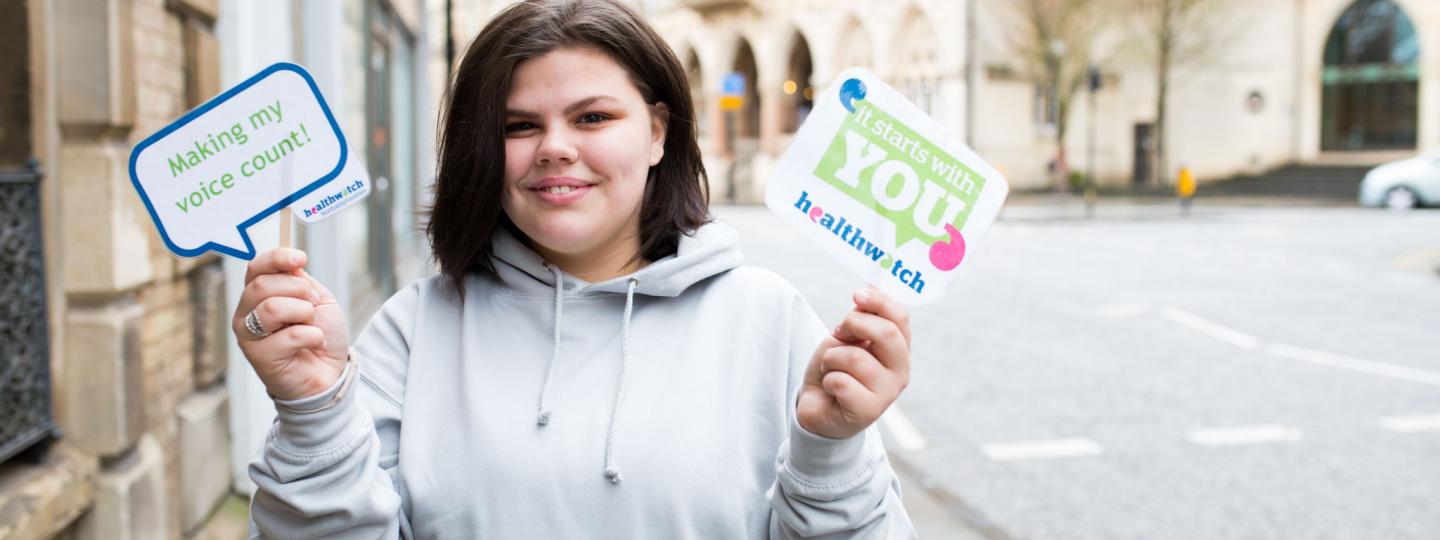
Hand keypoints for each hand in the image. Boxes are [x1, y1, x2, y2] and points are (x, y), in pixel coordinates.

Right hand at [231, 248, 349, 400]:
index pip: (256, 267)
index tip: (302, 258)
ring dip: (304, 313)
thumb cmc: (320, 335)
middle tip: (314, 305)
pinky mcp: (258, 357)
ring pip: (273, 308)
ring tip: (312, 325)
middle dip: (299, 290)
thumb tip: (290, 264)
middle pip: (264, 285)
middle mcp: (246, 313)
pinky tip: (315, 345)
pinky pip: (290, 336)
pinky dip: (313, 337)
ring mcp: (248, 335)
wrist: (330, 373)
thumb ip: (301, 281)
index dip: (277, 258)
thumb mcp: (317, 300)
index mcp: (258, 294)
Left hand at [796, 286, 910, 439]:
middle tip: (838, 332)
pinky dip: (827, 379)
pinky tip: (831, 388)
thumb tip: (873, 285)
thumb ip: (861, 317)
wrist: (817, 407)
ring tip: (830, 367)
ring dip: (831, 357)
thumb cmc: (835, 369)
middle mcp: (900, 371)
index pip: (901, 318)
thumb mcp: (846, 337)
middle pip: (887, 333)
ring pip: (856, 357)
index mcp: (899, 350)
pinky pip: (841, 382)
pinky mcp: (868, 412)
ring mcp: (887, 393)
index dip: (879, 301)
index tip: (856, 295)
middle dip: (853, 324)